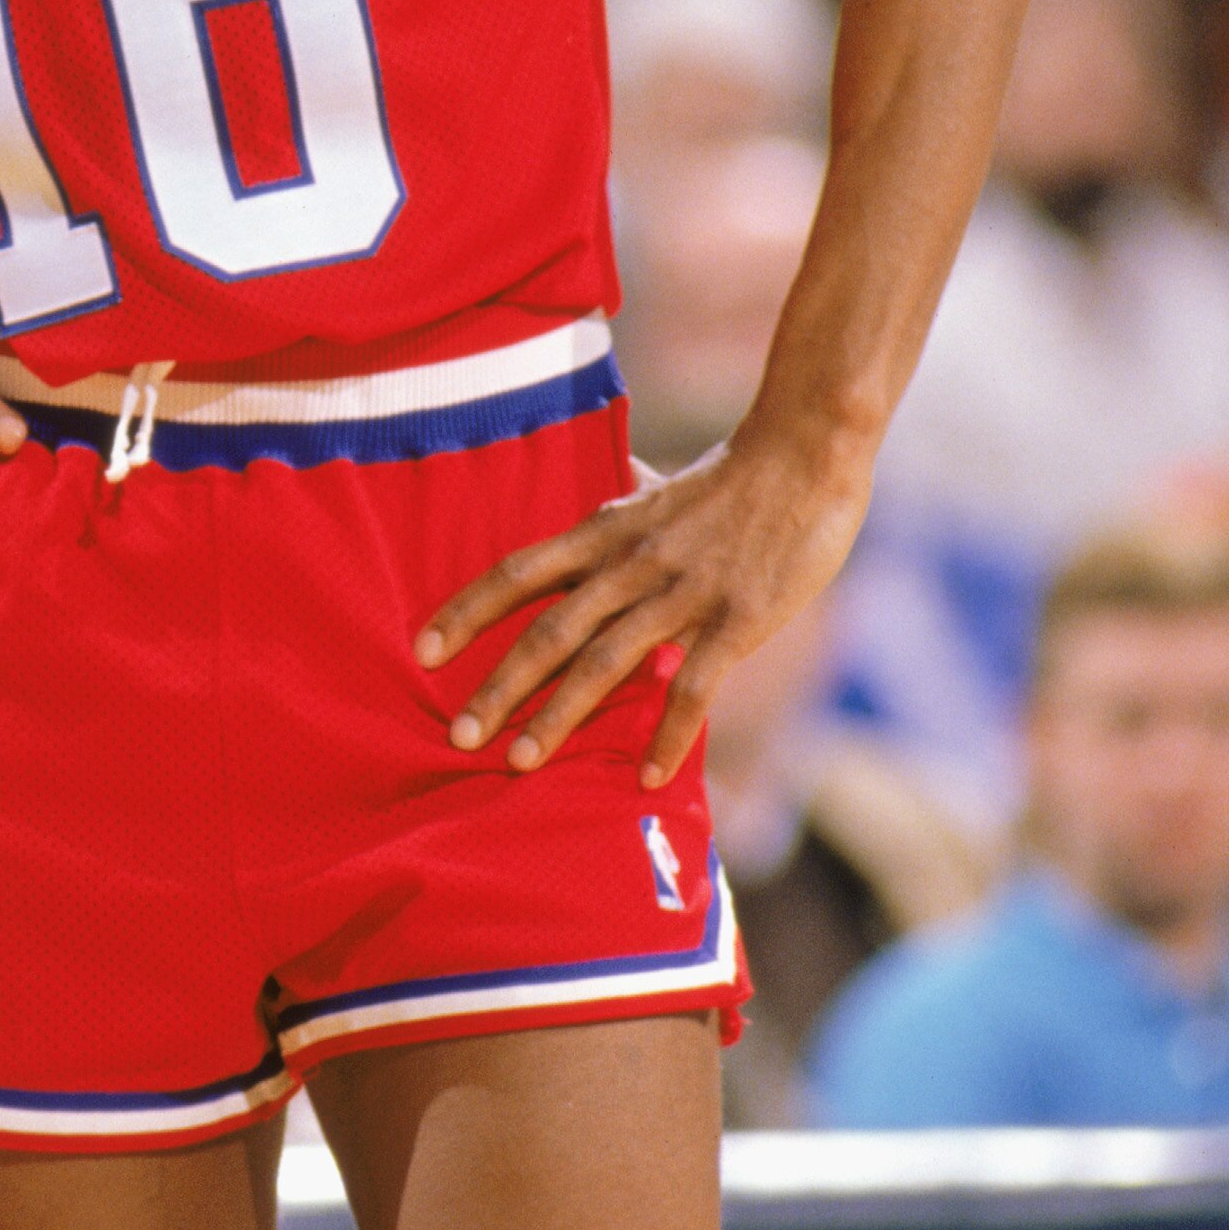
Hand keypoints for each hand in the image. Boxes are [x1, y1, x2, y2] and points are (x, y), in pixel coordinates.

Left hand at [412, 427, 872, 785]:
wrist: (806, 452)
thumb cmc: (732, 476)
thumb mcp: (656, 490)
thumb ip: (619, 512)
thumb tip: (593, 506)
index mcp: (605, 530)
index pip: (518, 571)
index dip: (467, 610)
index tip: (421, 650)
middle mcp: (630, 563)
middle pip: (549, 629)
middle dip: (500, 687)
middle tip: (458, 738)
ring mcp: (682, 592)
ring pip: (606, 661)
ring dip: (560, 716)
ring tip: (521, 764)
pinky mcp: (736, 619)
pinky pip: (694, 686)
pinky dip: (669, 734)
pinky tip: (648, 777)